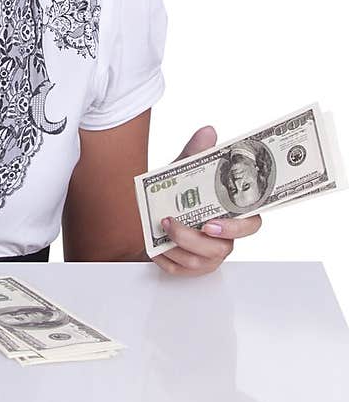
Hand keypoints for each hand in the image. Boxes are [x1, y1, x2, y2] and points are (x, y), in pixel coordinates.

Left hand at [154, 126, 261, 275]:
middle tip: (179, 225)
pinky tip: (156, 246)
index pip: (250, 224)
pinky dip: (166, 258)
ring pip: (200, 260)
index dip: (237, 227)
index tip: (213, 222)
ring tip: (163, 226)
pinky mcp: (190, 267)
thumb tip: (208, 132)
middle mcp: (224, 238)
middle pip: (224, 248)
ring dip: (178, 244)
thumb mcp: (183, 169)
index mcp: (231, 214)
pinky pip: (181, 269)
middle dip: (198, 239)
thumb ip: (196, 153)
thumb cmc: (178, 193)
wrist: (151, 214)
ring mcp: (208, 255)